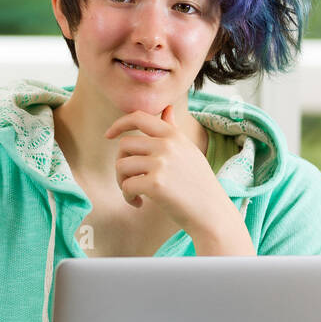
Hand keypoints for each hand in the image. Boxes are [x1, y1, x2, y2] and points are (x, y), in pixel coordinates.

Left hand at [103, 105, 228, 234]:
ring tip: (135, 193)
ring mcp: (161, 163)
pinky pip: (126, 186)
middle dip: (121, 163)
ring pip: (121, 165)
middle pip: (124, 145)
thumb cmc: (198, 184)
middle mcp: (167, 145)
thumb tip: (166, 109)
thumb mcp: (188, 151)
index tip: (108, 135)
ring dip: (122, 182)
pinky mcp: (156, 184)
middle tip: (130, 179)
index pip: (139, 117)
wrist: (211, 212)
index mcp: (173, 135)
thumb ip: (173, 130)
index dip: (119, 124)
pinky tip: (139, 203)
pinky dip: (128, 197)